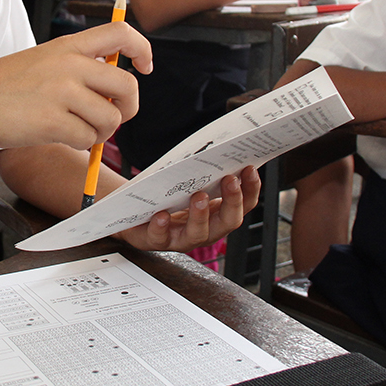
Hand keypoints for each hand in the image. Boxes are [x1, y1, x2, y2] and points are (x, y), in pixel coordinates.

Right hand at [0, 22, 152, 151]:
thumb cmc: (3, 88)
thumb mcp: (43, 62)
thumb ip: (77, 68)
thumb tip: (113, 91)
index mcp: (68, 46)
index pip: (121, 33)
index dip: (142, 50)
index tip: (144, 67)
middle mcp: (69, 65)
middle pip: (128, 85)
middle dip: (128, 108)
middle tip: (113, 117)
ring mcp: (62, 92)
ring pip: (111, 118)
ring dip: (101, 132)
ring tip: (78, 130)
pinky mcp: (53, 121)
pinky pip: (89, 139)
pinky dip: (82, 145)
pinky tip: (62, 138)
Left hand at [114, 167, 261, 252]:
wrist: (134, 212)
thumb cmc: (167, 195)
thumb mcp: (189, 181)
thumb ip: (205, 171)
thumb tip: (222, 145)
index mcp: (217, 214)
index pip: (244, 205)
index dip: (250, 189)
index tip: (250, 168)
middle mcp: (205, 229)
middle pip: (228, 222)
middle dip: (232, 201)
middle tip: (230, 180)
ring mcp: (181, 237)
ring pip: (198, 234)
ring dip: (201, 216)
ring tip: (199, 196)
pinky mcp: (156, 240)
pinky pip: (160, 237)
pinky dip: (161, 226)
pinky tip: (161, 215)